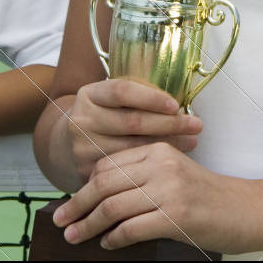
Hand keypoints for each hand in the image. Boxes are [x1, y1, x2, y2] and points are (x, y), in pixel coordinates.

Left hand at [52, 142, 259, 252]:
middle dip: (76, 205)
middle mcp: (162, 165)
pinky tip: (108, 244)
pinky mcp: (176, 216)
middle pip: (104, 184)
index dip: (85, 185)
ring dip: (88, 225)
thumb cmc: (210, 197)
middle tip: (59, 219)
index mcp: (159, 149)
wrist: (249, 209)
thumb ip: (145, 176)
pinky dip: (114, 239)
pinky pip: (131, 228)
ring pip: (112, 207)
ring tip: (74, 236)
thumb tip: (102, 197)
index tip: (72, 202)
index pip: (108, 164)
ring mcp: (170, 190)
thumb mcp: (176, 174)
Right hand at [63, 79, 201, 180]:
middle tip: (196, 124)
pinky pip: (125, 168)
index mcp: (89, 94)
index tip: (176, 104)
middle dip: (169, 123)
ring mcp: (82, 147)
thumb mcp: (110, 100)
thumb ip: (136, 96)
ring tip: (192, 141)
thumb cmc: (104, 118)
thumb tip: (179, 102)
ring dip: (167, 144)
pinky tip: (170, 159)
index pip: (122, 91)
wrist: (65, 146)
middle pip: (131, 121)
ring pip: (132, 147)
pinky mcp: (86, 171)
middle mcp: (82, 119)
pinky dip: (151, 163)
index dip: (151, 97)